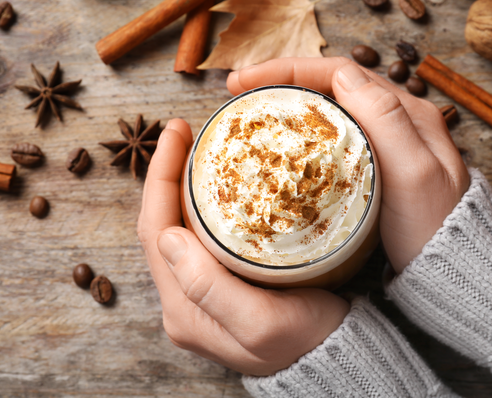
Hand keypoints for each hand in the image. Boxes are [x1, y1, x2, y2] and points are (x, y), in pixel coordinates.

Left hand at [137, 118, 349, 375]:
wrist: (336, 362)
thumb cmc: (307, 342)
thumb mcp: (262, 322)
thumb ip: (209, 287)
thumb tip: (167, 236)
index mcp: (184, 308)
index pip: (155, 229)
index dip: (160, 176)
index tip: (177, 131)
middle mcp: (183, 302)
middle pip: (161, 224)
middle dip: (167, 173)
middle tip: (186, 130)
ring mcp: (200, 296)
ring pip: (179, 228)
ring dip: (183, 186)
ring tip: (199, 147)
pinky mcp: (221, 288)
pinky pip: (200, 236)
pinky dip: (204, 203)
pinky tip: (221, 182)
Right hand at [227, 57, 469, 272]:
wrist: (456, 274)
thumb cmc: (436, 231)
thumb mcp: (416, 174)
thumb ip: (386, 121)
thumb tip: (343, 74)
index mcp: (406, 112)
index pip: (337, 72)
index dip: (286, 69)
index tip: (242, 82)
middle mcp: (396, 122)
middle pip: (329, 85)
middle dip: (280, 81)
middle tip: (237, 92)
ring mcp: (384, 147)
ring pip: (328, 111)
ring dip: (288, 104)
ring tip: (250, 113)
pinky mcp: (374, 173)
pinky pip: (331, 141)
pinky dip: (300, 135)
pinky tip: (279, 148)